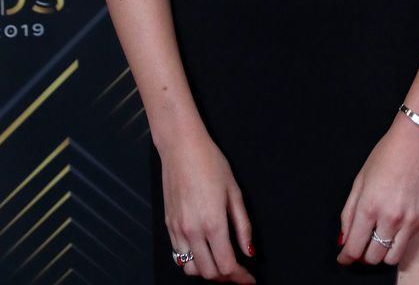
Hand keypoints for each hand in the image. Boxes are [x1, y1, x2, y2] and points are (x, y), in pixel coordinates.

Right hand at [159, 128, 256, 281]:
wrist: (181, 147)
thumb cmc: (209, 162)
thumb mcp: (234, 191)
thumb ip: (243, 226)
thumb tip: (249, 251)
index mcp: (213, 223)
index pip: (227, 266)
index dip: (240, 277)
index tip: (249, 278)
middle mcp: (192, 230)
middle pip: (209, 272)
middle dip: (226, 278)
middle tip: (238, 272)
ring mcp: (178, 229)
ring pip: (191, 269)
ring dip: (207, 271)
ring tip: (220, 263)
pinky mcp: (168, 225)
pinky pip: (178, 256)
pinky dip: (191, 262)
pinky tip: (202, 253)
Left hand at [337, 112, 418, 268]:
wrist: (417, 142)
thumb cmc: (387, 155)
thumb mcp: (360, 179)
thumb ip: (349, 212)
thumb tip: (344, 237)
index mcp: (369, 206)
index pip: (354, 247)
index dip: (346, 256)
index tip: (343, 257)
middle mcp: (390, 218)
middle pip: (372, 257)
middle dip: (362, 255)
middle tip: (359, 246)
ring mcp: (408, 221)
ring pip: (391, 258)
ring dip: (380, 254)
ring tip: (376, 241)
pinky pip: (406, 244)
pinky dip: (396, 243)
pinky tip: (391, 229)